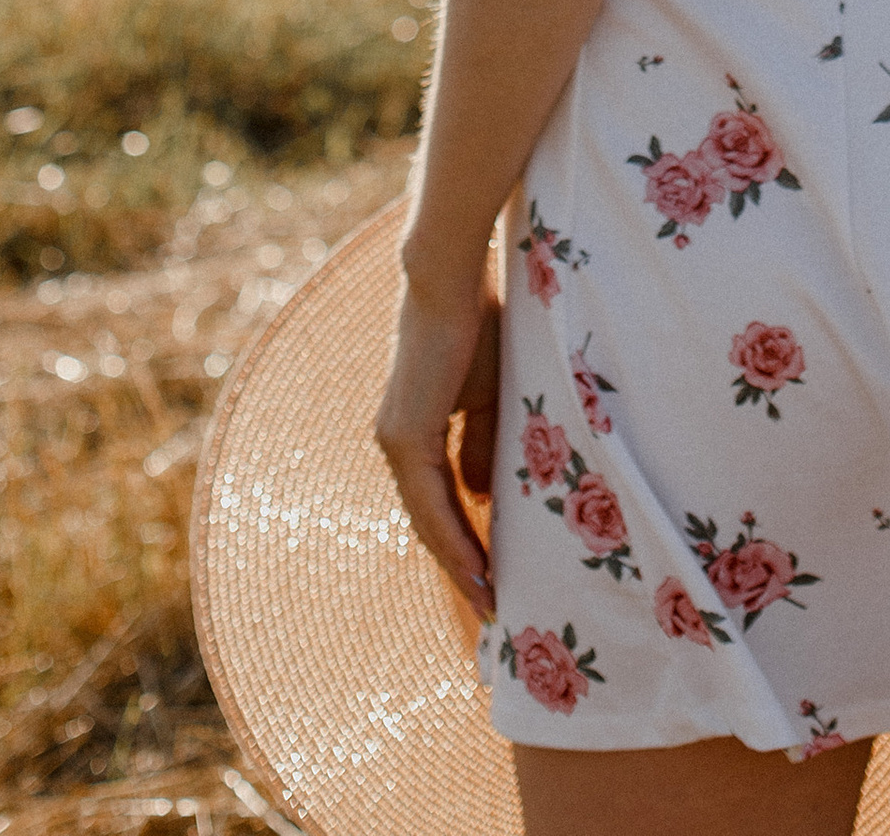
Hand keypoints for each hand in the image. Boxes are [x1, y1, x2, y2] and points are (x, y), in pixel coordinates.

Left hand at [373, 273, 500, 617]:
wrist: (451, 282)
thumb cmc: (476, 327)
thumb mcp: (489, 398)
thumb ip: (482, 446)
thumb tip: (482, 496)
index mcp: (413, 433)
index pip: (437, 502)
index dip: (464, 541)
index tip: (493, 577)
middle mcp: (396, 443)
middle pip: (429, 522)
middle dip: (462, 566)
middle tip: (493, 607)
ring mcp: (397, 442)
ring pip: (427, 520)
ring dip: (459, 563)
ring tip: (491, 600)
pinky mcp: (406, 436)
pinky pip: (431, 502)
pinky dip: (454, 538)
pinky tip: (478, 567)